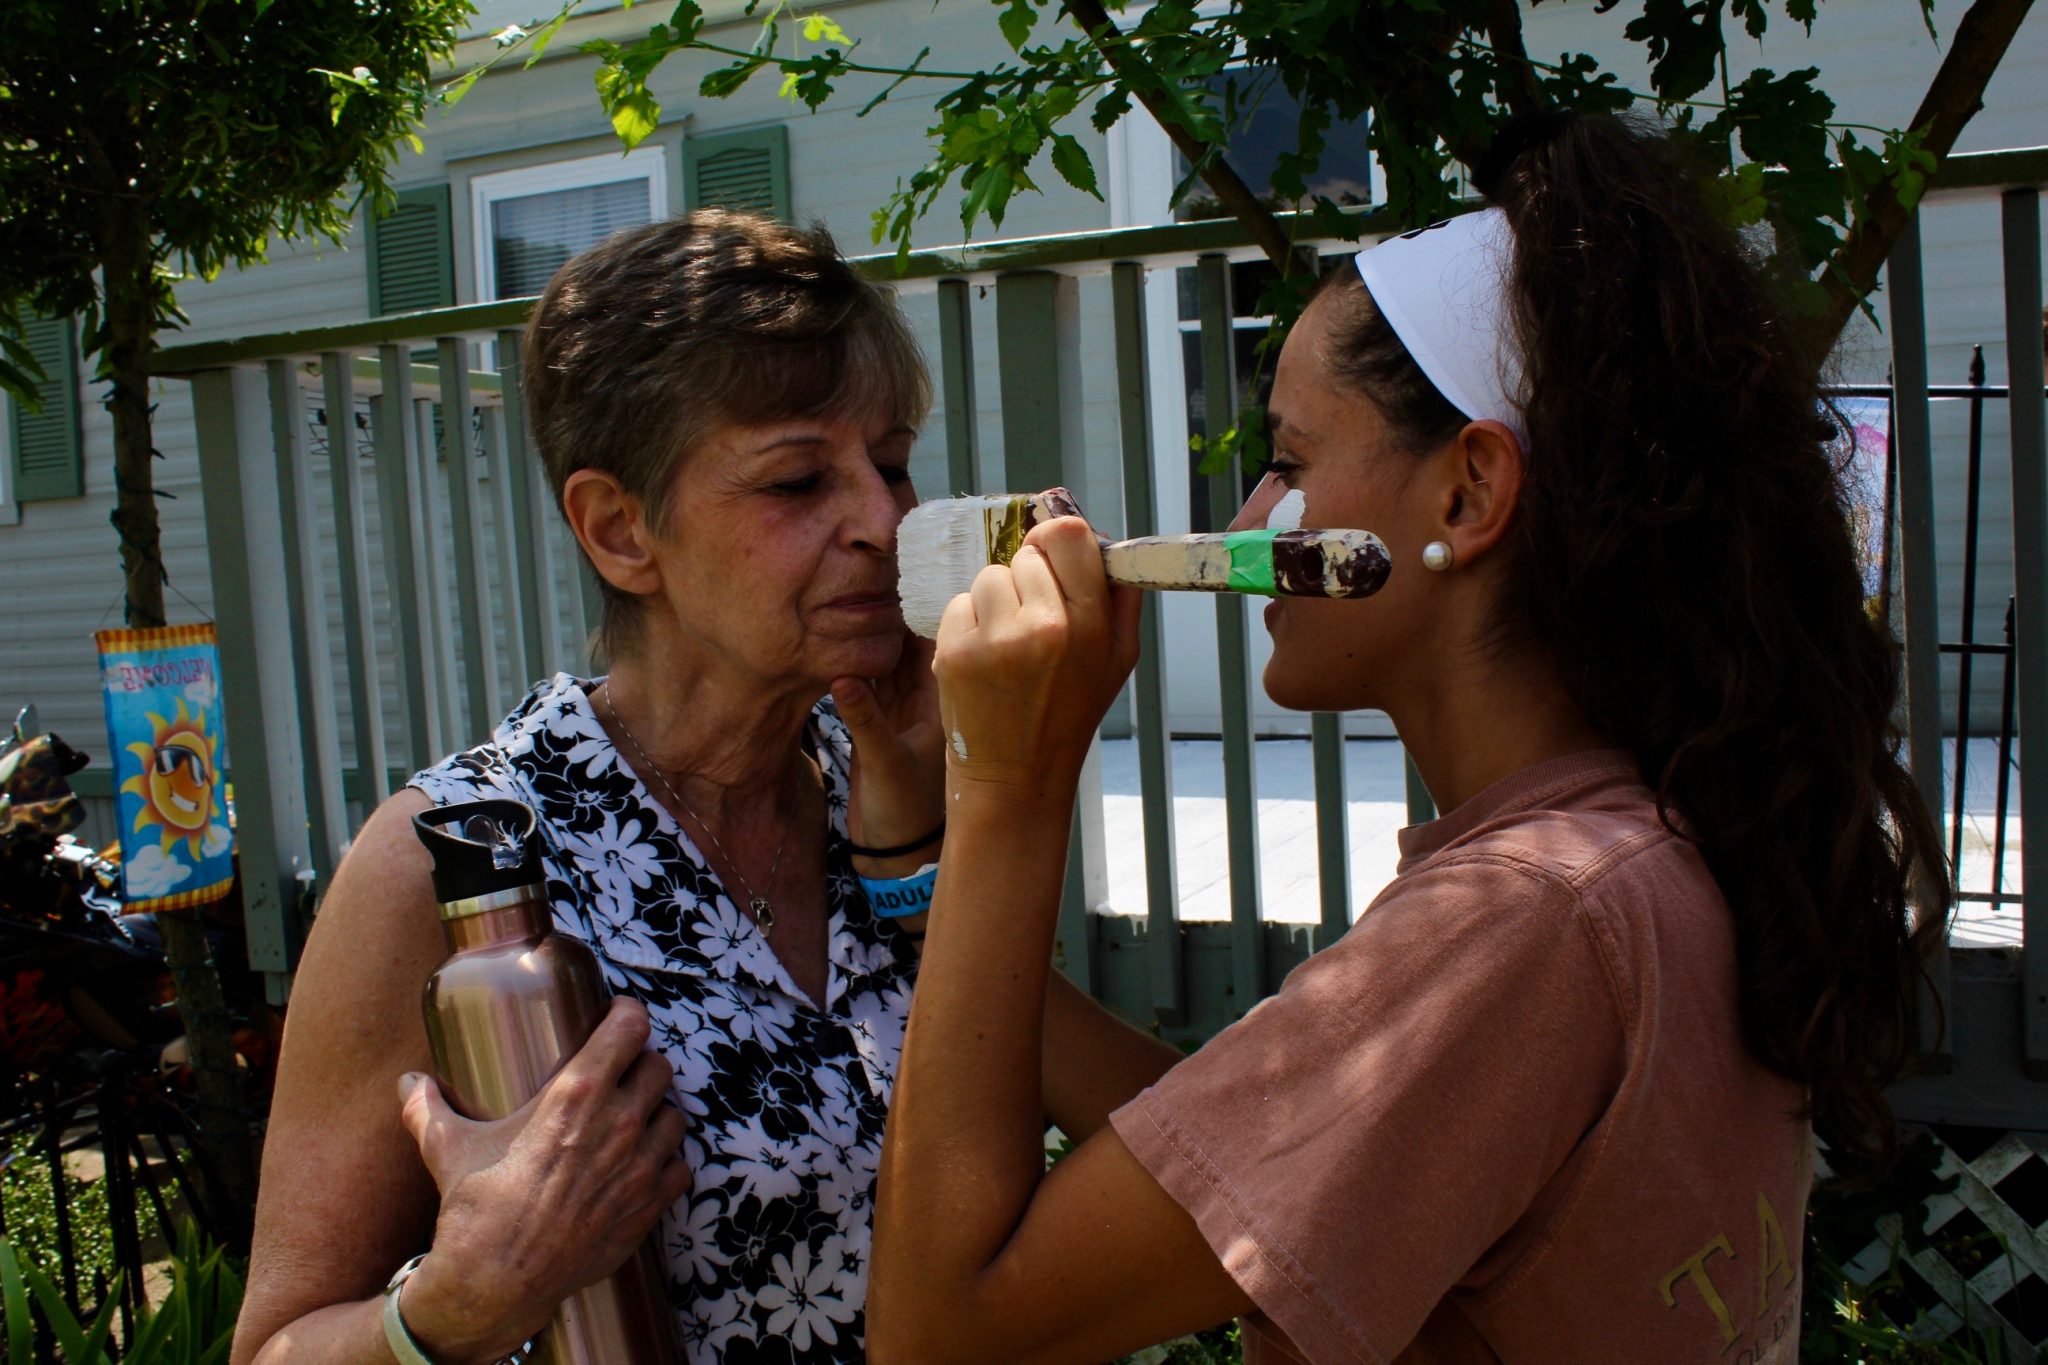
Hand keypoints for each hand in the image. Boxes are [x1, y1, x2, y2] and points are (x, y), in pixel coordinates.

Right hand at [394, 998, 690, 1363]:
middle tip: (623, 1075)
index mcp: (577, 1094)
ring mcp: (639, 1165)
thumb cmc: (476, 1207)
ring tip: (637, 1119)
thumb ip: (427, 1107)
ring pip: (674, 1116)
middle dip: (642, 1066)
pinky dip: (667, 1163)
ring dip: (658, 1114)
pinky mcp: (648, 1205)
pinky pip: (679, 1168)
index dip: (627, 1017)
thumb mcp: (448, 1147)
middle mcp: (619, 1123)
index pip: (629, 1027)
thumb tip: (408, 1082)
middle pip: (658, 1068)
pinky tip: (646, 1165)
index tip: (619, 1018)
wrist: (497, 1280)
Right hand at [833, 632, 946, 857]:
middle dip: (880, 636)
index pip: (928, 652)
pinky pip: (865, 693)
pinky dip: (852, 678)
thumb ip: (864, 719)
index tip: (873, 610)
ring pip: (882, 673)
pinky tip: (830, 660)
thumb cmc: (905, 809)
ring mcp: (897, 717)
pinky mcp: (875, 730)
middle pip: (901, 657)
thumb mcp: (884, 761)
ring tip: (834, 631)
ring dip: (864, 656)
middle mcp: (920, 707)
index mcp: (939, 708)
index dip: (904, 630)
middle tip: (845, 614)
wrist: (895, 849)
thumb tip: (841, 676)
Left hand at [933, 516, 1141, 804]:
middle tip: (1030, 620)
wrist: (1015, 775)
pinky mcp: (954, 651)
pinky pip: (958, 604)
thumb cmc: (1068, 715)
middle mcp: (1044, 626)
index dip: (1055, 539)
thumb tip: (1107, 542)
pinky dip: (966, 624)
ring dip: (994, 600)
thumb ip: (1120, 600)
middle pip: (1025, 554)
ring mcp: (995, 639)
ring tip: (1005, 643)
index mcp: (1089, 624)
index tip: (1049, 558)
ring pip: (988, 576)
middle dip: (1026, 578)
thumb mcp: (1117, 662)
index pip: (1067, 534)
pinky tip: (981, 659)